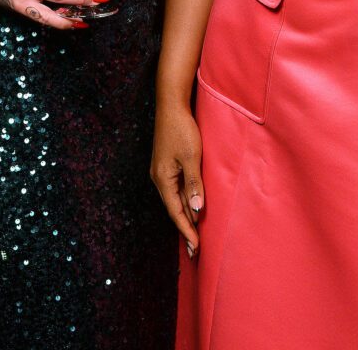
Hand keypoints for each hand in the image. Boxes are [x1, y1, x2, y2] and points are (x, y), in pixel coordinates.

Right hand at [151, 102, 203, 255]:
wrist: (171, 106)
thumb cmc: (181, 129)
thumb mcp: (191, 157)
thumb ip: (194, 184)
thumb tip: (196, 210)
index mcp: (163, 179)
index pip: (176, 212)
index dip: (187, 230)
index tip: (196, 248)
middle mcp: (160, 178)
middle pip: (175, 209)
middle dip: (186, 229)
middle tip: (196, 251)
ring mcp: (164, 172)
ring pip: (177, 199)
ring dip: (187, 216)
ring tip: (195, 236)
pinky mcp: (169, 165)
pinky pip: (178, 189)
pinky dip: (186, 201)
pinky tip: (193, 208)